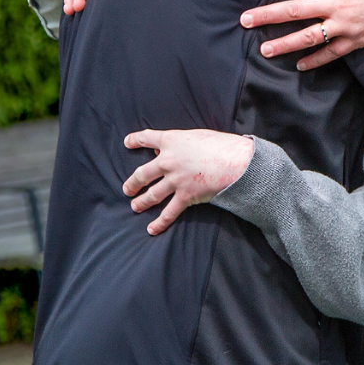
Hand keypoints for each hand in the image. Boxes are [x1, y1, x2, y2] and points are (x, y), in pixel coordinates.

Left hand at [122, 129, 253, 234]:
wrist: (236, 161)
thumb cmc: (222, 144)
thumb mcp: (197, 135)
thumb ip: (181, 141)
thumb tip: (168, 149)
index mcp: (171, 140)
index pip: (147, 138)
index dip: (135, 140)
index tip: (127, 142)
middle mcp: (168, 160)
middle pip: (142, 173)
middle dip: (133, 182)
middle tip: (127, 188)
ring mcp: (175, 180)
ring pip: (151, 194)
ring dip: (141, 202)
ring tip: (135, 206)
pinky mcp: (185, 196)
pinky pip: (169, 212)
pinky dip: (159, 223)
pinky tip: (151, 229)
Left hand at [241, 0, 363, 69]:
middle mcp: (338, 3)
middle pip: (295, 9)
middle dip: (267, 14)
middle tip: (244, 20)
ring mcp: (346, 24)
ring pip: (308, 36)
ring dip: (284, 43)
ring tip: (264, 49)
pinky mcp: (357, 40)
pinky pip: (331, 53)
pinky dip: (314, 60)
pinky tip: (299, 65)